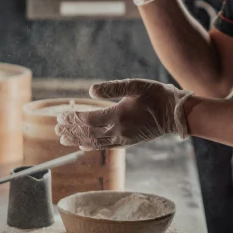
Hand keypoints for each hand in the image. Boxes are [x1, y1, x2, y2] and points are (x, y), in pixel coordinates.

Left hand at [54, 79, 193, 150]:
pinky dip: (91, 146)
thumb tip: (90, 90)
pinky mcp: (128, 142)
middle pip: (88, 134)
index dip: (73, 118)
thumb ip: (113, 87)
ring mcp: (123, 139)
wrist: (176, 114)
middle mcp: (119, 131)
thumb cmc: (157, 96)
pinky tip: (83, 147)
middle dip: (71, 130)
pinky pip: (105, 147)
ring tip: (62, 139)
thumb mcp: (136, 85)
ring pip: (94, 143)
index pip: (88, 120)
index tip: (62, 115)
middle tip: (56, 127)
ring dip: (77, 140)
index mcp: (118, 116)